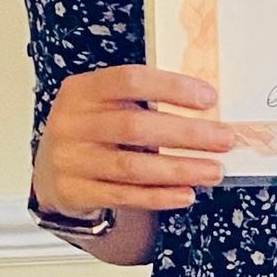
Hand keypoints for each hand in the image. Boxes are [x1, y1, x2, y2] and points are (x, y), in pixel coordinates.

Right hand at [33, 65, 234, 217]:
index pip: (130, 80)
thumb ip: (142, 102)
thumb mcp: (105, 104)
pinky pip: (125, 196)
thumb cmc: (92, 130)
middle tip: (224, 139)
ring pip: (132, 166)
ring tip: (214, 170)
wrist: (51, 170)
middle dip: (187, 134)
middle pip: (135, 126)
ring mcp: (71, 159)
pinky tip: (186, 194)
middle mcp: (72, 122)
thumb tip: (205, 111)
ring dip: (179, 169)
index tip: (209, 98)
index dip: (171, 88)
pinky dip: (159, 196)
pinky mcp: (76, 191)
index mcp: (83, 90)